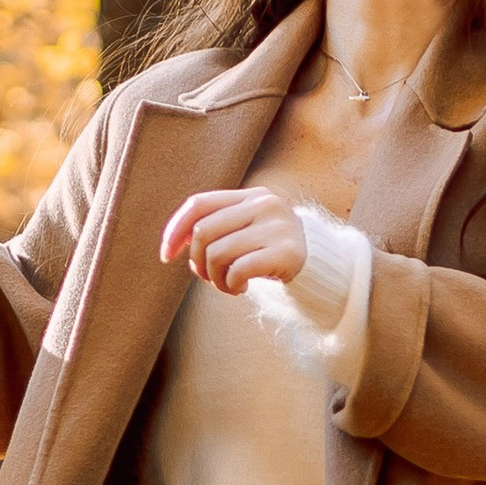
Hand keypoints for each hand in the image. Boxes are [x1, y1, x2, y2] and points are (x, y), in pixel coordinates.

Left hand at [161, 187, 307, 295]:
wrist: (319, 263)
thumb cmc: (271, 249)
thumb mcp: (246, 230)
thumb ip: (216, 230)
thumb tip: (177, 248)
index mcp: (250, 196)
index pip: (199, 204)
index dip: (175, 229)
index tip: (166, 255)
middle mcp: (263, 205)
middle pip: (203, 232)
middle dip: (197, 262)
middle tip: (208, 278)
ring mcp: (276, 227)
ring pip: (217, 254)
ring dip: (214, 279)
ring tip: (227, 286)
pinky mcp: (286, 252)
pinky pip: (238, 270)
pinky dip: (231, 285)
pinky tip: (240, 289)